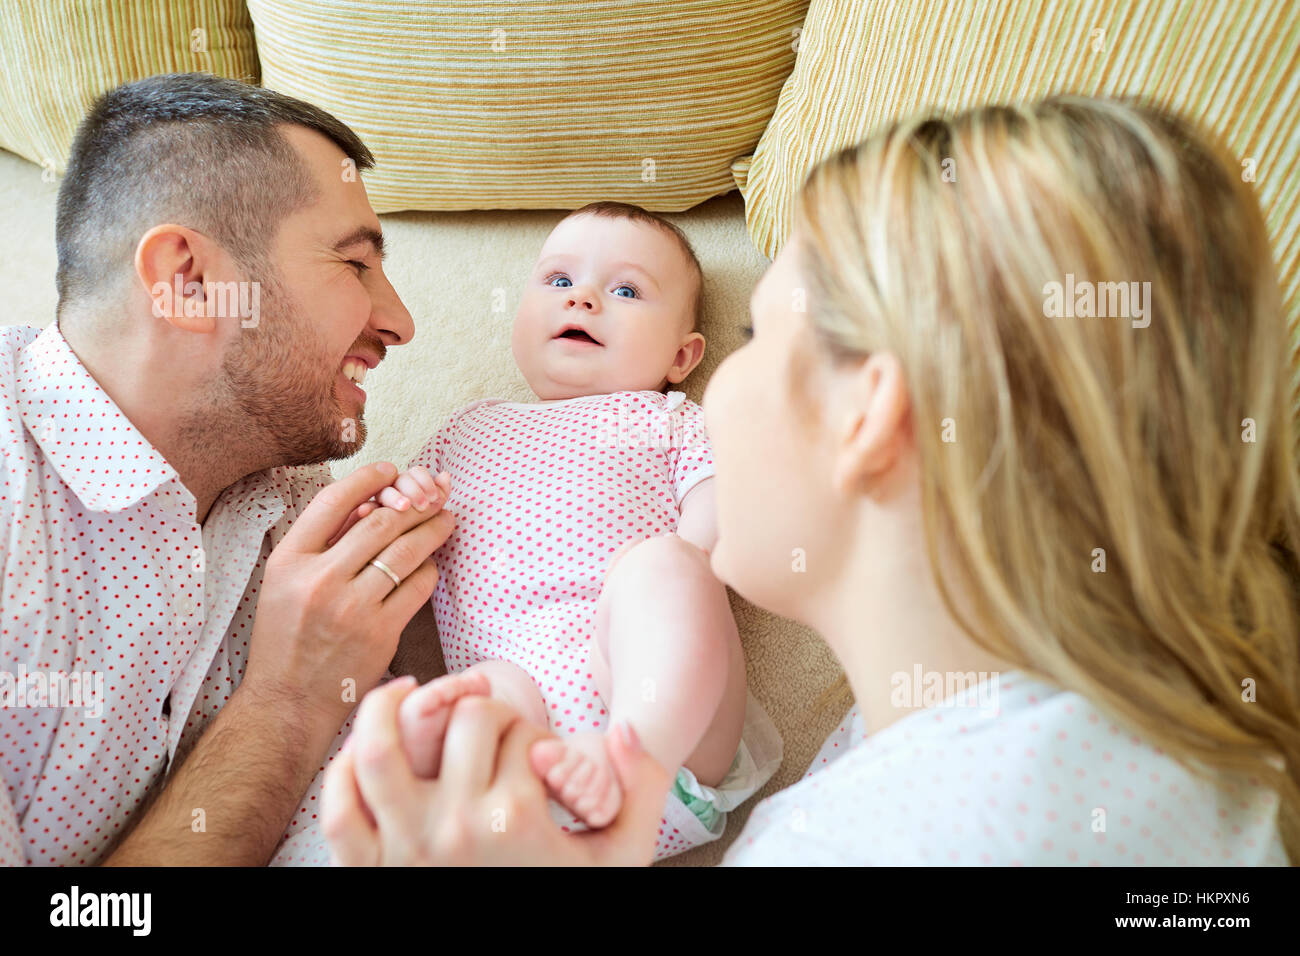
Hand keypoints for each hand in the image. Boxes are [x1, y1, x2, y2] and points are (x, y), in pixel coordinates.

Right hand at [243, 462, 456, 730]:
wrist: (288, 702)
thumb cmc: (287, 637)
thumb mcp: (284, 582)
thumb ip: (320, 543)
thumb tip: (371, 503)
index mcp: (288, 561)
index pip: (333, 501)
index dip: (368, 478)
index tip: (391, 470)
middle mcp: (319, 580)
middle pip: (380, 522)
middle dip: (415, 503)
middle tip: (435, 495)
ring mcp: (352, 608)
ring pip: (405, 551)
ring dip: (433, 529)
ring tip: (446, 519)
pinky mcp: (381, 633)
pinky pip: (418, 587)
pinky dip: (429, 569)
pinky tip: (430, 564)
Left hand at [321, 678, 672, 865]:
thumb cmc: (561, 898)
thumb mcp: (619, 857)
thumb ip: (641, 790)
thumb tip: (626, 729)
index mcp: (516, 819)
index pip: (519, 730)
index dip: (529, 729)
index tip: (534, 758)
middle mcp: (458, 827)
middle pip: (463, 721)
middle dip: (481, 712)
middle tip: (488, 735)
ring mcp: (406, 847)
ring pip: (382, 747)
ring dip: (387, 709)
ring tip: (400, 693)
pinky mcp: (368, 869)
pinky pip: (340, 808)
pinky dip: (341, 771)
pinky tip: (362, 748)